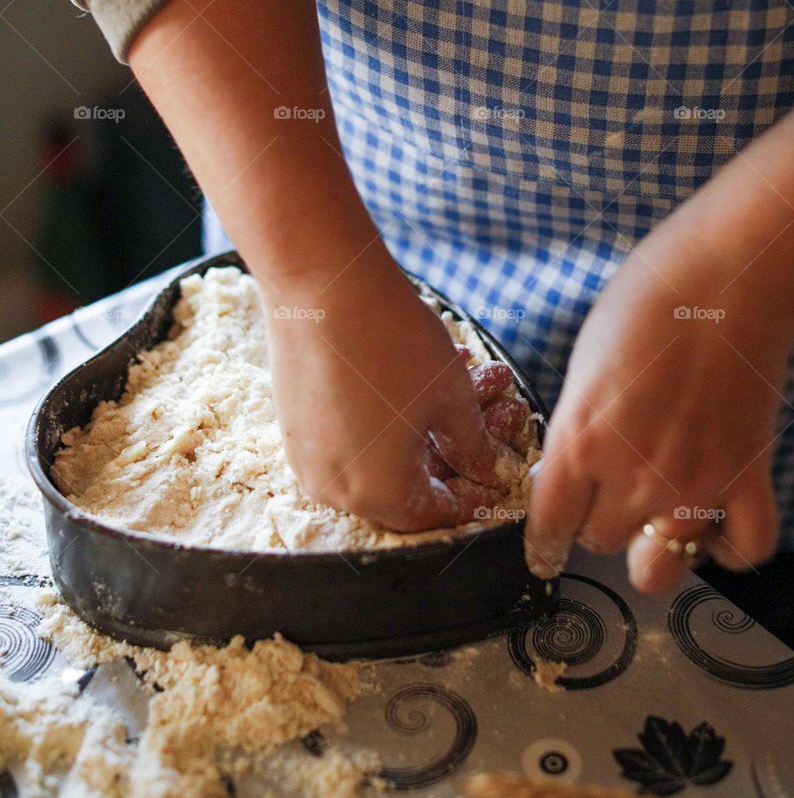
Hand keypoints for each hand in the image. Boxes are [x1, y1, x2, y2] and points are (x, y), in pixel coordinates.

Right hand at [260, 249, 514, 531]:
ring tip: (465, 384)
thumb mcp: (451, 398)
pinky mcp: (294, 422)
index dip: (471, 496)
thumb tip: (487, 471)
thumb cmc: (392, 343)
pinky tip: (418, 380)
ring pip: (378, 459)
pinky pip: (349, 437)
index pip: (433, 515)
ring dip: (422, 430)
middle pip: (404, 489)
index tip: (494, 473)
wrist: (320, 282)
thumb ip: (472, 447)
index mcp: (377, 494)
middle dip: (451, 454)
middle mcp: (334, 487)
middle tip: (487, 421)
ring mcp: (307, 455)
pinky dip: (386, 418)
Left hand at [524, 215, 793, 592]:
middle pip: (600, 542)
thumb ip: (577, 430)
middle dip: (600, 522)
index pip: (549, 526)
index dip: (545, 543)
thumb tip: (574, 473)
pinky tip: (715, 524)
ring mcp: (693, 485)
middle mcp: (631, 476)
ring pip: (659, 568)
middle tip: (613, 489)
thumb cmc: (645, 307)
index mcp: (579, 442)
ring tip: (659, 515)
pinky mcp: (747, 479)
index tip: (546, 553)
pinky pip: (742, 551)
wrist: (723, 282)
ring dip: (655, 548)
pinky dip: (728, 549)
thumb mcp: (583, 368)